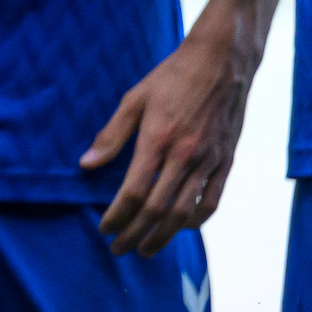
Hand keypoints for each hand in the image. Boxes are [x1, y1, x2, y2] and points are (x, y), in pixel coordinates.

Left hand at [80, 27, 253, 255]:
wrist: (221, 62)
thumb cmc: (172, 77)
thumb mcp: (134, 99)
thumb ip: (111, 135)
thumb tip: (85, 165)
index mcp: (157, 140)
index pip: (133, 191)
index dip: (117, 215)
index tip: (104, 229)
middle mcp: (184, 156)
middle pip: (157, 208)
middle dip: (135, 233)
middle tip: (119, 249)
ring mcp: (208, 161)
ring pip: (185, 211)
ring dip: (164, 235)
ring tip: (146, 248)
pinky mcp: (226, 161)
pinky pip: (212, 200)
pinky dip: (197, 219)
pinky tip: (181, 227)